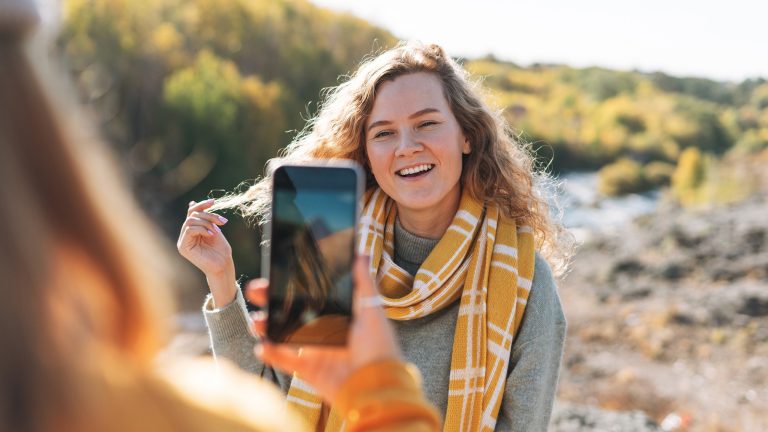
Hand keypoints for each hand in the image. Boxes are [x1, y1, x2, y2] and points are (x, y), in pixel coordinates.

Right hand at [177, 199, 236, 305]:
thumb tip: (192, 202)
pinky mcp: (183, 247)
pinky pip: (189, 230)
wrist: (223, 265)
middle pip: (192, 215)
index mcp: (192, 231)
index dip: (201, 205)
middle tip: (222, 222)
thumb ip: (204, 218)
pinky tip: (211, 234)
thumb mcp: (214, 229)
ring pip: (190, 221)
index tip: (213, 202)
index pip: (192, 212)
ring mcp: (183, 241)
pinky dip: (202, 229)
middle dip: (208, 215)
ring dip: (206, 223)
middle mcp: (185, 235)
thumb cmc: (220, 250)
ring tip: (216, 231)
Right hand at [247, 256, 400, 402]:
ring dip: (266, 327)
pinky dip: (271, 354)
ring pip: (282, 334)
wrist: (378, 385)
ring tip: (257, 322)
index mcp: (336, 313)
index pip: (309, 294)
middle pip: (290, 311)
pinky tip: (262, 347)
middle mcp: (322, 329)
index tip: (277, 271)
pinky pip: (285, 360)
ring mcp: (313, 349)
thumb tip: (361, 254)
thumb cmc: (380, 347)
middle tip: (257, 291)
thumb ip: (364, 284)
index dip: (291, 284)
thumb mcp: (373, 311)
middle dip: (271, 300)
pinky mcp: (308, 369)